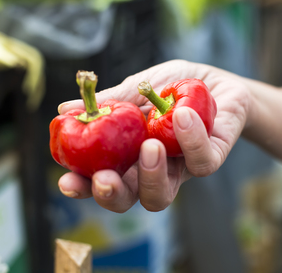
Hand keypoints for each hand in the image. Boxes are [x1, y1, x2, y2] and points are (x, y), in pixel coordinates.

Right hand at [57, 60, 250, 211]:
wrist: (217, 82)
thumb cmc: (173, 87)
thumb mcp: (138, 87)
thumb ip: (110, 101)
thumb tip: (64, 110)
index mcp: (128, 155)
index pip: (101, 179)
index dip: (83, 187)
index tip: (67, 181)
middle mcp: (152, 169)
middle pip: (128, 199)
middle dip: (112, 195)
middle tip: (105, 179)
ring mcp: (181, 169)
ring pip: (162, 196)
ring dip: (152, 175)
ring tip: (150, 146)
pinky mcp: (211, 159)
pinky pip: (201, 163)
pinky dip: (190, 139)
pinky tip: (181, 115)